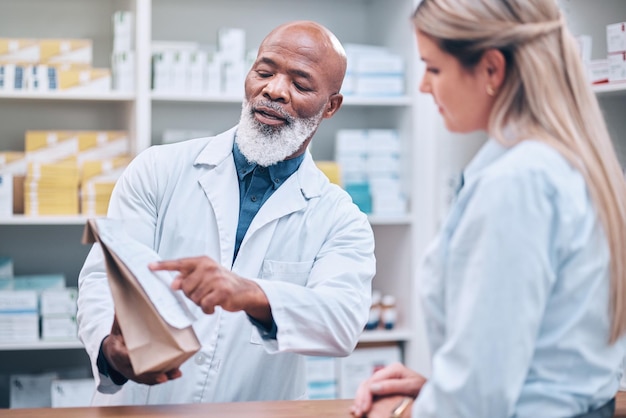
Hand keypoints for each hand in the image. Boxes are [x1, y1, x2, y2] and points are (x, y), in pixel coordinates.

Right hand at [103, 317, 181, 384]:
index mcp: (117, 351)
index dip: (129, 358)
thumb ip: (122, 313)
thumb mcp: (118, 325)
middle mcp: (124, 365)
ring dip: (161, 377)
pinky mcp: (141, 374)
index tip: (135, 356)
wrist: (111, 353)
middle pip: (138, 372)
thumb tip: (126, 292)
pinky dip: (164, 377)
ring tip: (176, 373)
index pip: (122, 355)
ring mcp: (132, 371)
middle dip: (151, 374)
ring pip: (146, 378)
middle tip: (164, 374)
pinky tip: (176, 373)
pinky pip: (152, 378)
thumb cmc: (118, 337)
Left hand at [149, 256, 271, 324]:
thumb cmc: (221, 283)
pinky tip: (214, 306)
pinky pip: (204, 304)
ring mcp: (216, 278)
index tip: (150, 267)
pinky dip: (207, 309)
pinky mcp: (222, 291)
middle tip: (204, 293)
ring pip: (194, 297)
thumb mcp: (205, 276)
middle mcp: (208, 267)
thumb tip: (173, 284)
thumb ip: (188, 278)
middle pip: (184, 286)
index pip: (179, 263)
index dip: (164, 266)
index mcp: (202, 261)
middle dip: (191, 294)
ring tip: (211, 298)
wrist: (245, 290)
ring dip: (201, 302)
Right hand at [350, 362, 425, 416]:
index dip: (366, 395)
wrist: (434, 393)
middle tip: (359, 412)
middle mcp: (388, 372)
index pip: (373, 381)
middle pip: (367, 383)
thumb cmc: (426, 389)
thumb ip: (393, 386)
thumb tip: (373, 387)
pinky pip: (370, 392)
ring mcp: (386, 379)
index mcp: (394, 369)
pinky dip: (363, 399)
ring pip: (366, 387)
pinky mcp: (385, 387)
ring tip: (357, 412)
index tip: (365, 409)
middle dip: (361, 398)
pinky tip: (358, 406)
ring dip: (360, 399)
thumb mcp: (412, 386)